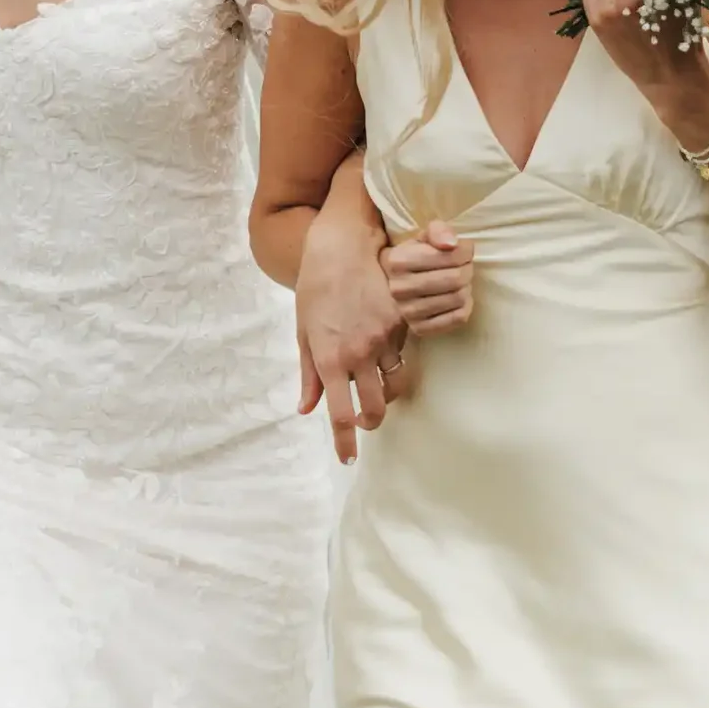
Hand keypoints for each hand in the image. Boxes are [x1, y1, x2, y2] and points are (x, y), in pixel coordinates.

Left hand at [296, 205, 413, 466]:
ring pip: (396, 385)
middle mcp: (358, 354)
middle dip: (370, 422)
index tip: (347, 459)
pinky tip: (386, 353)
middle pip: (374, 408)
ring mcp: (384, 339)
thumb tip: (306, 409)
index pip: (340, 416)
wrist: (342, 247)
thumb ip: (308, 374)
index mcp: (329, 359)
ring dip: (387, 397)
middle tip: (365, 423)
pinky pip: (404, 354)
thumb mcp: (304, 333)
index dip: (345, 443)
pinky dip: (396, 362)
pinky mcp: (402, 323)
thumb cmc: (315, 290)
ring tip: (377, 394)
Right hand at [380, 220, 473, 334]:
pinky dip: (466, 306)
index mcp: (398, 261)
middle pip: (456, 279)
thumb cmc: (416, 257)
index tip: (463, 250)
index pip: (450, 256)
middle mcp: (399, 289)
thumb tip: (452, 244)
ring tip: (459, 282)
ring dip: (467, 287)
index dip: (465, 251)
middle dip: (468, 269)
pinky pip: (459, 318)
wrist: (400, 286)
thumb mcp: (424, 238)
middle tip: (464, 267)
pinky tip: (457, 298)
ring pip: (459, 298)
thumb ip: (438, 231)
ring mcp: (408, 312)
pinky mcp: (420, 329)